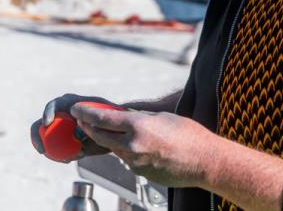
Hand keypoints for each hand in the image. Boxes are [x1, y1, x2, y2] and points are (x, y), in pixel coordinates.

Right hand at [29, 93, 115, 160]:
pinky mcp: (62, 140)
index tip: (47, 123)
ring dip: (50, 150)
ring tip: (65, 158)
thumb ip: (93, 123)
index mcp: (71, 103)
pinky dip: (57, 155)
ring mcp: (60, 128)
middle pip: (42, 123)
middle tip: (43, 150)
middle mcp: (62, 114)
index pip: (54, 104)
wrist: (115, 131)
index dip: (48, 112)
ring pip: (45, 139)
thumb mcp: (105, 120)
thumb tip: (80, 127)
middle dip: (38, 136)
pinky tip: (68, 159)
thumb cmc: (111, 121)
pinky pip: (53, 149)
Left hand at [72, 104, 212, 188]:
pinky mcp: (140, 173)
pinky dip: (124, 150)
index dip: (85, 113)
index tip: (77, 109)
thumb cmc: (190, 136)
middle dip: (88, 127)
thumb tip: (124, 117)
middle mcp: (132, 146)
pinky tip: (133, 144)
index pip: (101, 119)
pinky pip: (126, 159)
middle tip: (82, 119)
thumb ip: (139, 118)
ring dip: (107, 139)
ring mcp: (136, 162)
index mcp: (137, 127)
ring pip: (112, 148)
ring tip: (108, 129)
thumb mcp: (161, 117)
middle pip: (100, 135)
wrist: (206, 162)